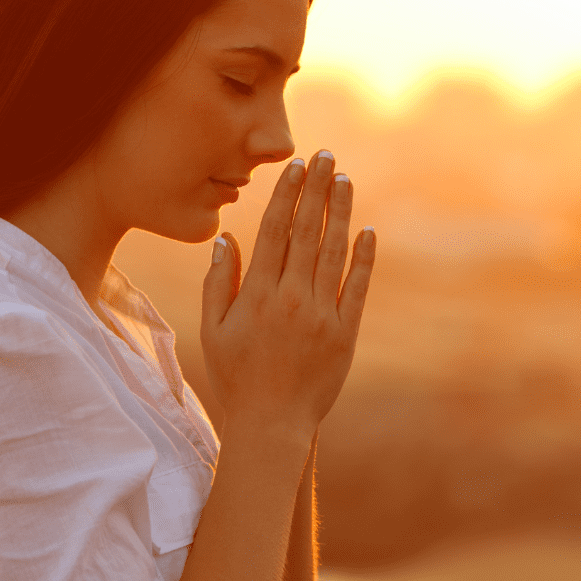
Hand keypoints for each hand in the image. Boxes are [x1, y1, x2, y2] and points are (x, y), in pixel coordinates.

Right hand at [199, 149, 374, 433]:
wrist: (272, 424)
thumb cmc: (235, 376)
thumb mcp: (213, 329)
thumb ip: (218, 281)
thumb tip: (227, 237)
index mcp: (257, 294)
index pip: (274, 231)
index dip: (287, 194)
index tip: (295, 166)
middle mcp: (291, 298)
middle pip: (307, 232)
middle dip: (317, 189)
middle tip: (326, 156)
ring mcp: (321, 315)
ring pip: (334, 252)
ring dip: (340, 213)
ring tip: (344, 180)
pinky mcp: (345, 333)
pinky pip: (357, 287)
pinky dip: (363, 258)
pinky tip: (367, 231)